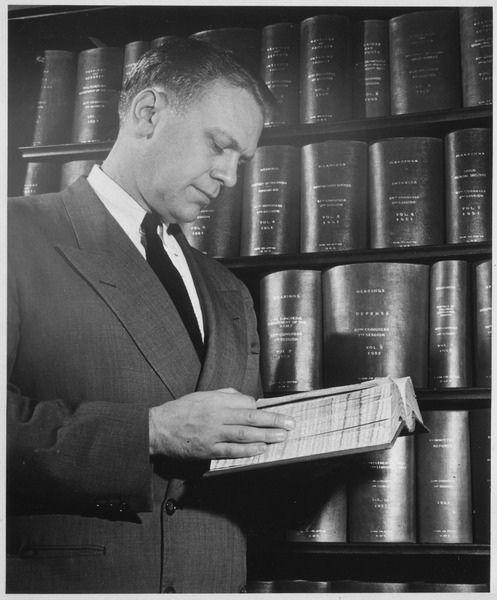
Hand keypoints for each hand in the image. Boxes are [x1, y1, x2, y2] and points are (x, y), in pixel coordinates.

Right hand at [149, 388, 294, 459]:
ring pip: (245, 433)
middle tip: (290, 423)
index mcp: (216, 401)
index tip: (271, 412)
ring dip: (266, 435)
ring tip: (282, 436)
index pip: (245, 402)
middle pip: (251, 417)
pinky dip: (248, 450)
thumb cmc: (181, 411)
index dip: (259, 408)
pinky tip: (261, 449)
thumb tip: (243, 398)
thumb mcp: (202, 395)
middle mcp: (217, 416)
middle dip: (273, 420)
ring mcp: (214, 434)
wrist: (159, 428)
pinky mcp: (208, 449)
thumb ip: (223, 395)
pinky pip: (232, 450)